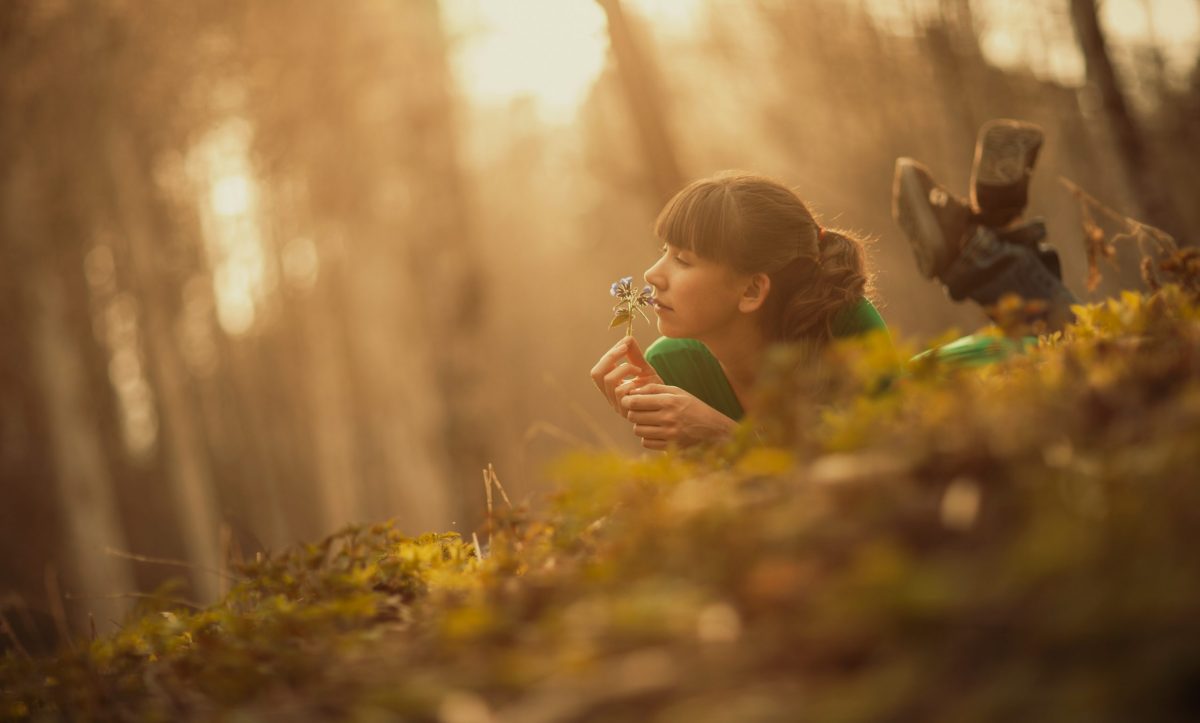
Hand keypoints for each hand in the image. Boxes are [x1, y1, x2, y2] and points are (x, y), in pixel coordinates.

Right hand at [590, 336, 662, 414]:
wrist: (669, 407)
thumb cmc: (655, 390)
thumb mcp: (644, 369)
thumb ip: (634, 355)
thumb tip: (628, 337)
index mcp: (610, 387)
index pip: (598, 370)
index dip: (609, 355)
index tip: (625, 343)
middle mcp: (610, 397)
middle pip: (596, 374)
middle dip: (610, 357)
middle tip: (625, 348)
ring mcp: (617, 405)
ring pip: (608, 381)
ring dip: (624, 368)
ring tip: (638, 368)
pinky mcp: (626, 411)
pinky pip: (620, 391)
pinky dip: (630, 380)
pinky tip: (641, 380)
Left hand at [620, 383, 736, 449]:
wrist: (714, 430)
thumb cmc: (693, 407)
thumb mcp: (678, 392)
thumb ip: (654, 388)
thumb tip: (631, 391)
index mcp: (669, 401)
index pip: (635, 402)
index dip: (627, 401)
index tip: (629, 401)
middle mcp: (668, 417)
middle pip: (633, 416)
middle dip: (633, 413)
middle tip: (640, 411)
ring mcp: (669, 434)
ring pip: (637, 430)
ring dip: (640, 426)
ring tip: (649, 422)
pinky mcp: (670, 447)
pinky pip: (646, 443)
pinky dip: (647, 437)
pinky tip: (656, 432)